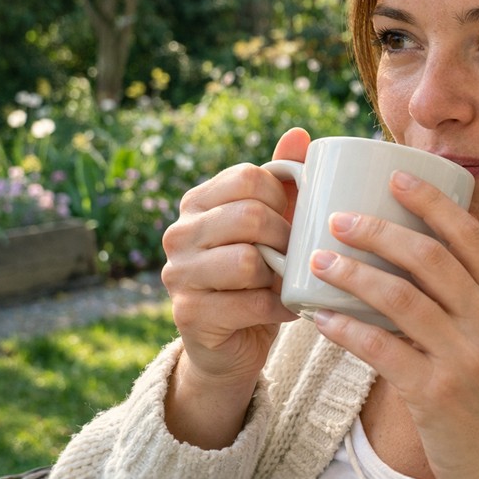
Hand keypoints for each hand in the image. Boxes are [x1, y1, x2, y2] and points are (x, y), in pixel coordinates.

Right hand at [158, 128, 308, 444]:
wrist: (232, 343)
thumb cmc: (257, 276)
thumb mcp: (271, 225)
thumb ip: (283, 182)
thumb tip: (300, 134)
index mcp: (196, 203)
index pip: (247, 177)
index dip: (283, 196)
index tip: (294, 218)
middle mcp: (178, 234)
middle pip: (249, 216)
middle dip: (286, 237)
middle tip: (297, 255)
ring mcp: (177, 275)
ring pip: (246, 261)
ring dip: (280, 275)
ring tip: (288, 281)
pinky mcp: (189, 315)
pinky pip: (251, 303)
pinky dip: (280, 307)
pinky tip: (288, 308)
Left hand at [307, 171, 478, 478]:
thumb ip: (468, 307)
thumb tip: (414, 264)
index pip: (469, 236)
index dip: (430, 201)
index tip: (394, 175)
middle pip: (429, 258)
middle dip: (379, 230)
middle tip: (338, 216)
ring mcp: (466, 358)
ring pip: (400, 298)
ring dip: (353, 273)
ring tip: (318, 259)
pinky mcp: (437, 394)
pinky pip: (381, 349)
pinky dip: (346, 328)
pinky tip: (319, 318)